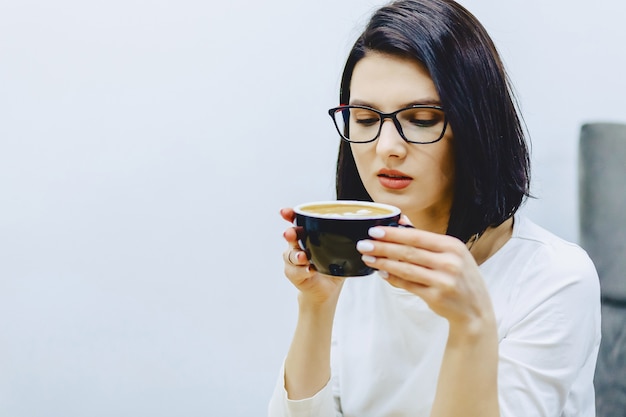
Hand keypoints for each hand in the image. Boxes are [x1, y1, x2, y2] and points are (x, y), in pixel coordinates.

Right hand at [280, 208, 344, 305]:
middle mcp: (297, 245)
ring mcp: (293, 260)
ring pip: (290, 255)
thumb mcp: (342, 251)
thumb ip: (347, 241)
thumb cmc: (333, 266)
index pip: (296, 221)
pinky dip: (302, 271)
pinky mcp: (293, 274)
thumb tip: (361, 230)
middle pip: (290, 236)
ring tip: (304, 257)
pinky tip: (310, 270)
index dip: (289, 215)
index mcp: (307, 235)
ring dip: (297, 255)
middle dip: (290, 234)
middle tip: (291, 234)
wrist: (327, 289)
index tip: (285, 212)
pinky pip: (295, 271)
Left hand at [356, 219, 494, 330]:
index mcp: (452, 246)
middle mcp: (450, 262)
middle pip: (409, 252)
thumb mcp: (450, 253)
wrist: (475, 310)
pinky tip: (381, 273)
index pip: (417, 236)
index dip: (393, 233)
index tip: (374, 230)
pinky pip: (408, 285)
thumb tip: (400, 220)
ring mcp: (443, 280)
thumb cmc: (459, 277)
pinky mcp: (436, 297)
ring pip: (406, 269)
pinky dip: (392, 279)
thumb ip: (424, 237)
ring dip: (384, 263)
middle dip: (383, 247)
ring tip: (368, 258)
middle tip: (364, 244)